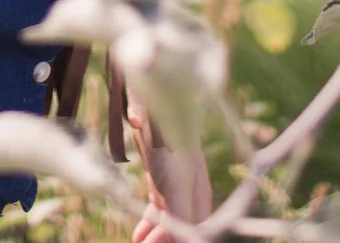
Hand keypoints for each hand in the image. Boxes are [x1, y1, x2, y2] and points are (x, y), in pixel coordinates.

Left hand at [127, 106, 210, 239]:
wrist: (153, 111)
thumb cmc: (169, 149)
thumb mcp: (175, 190)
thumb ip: (180, 220)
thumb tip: (185, 242)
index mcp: (201, 196)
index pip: (197, 231)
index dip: (183, 240)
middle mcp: (191, 192)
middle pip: (182, 227)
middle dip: (167, 240)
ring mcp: (175, 185)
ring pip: (168, 220)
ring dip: (157, 236)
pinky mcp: (160, 178)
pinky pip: (157, 208)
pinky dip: (150, 223)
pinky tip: (139, 235)